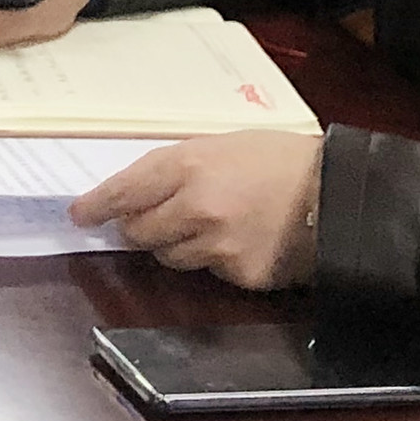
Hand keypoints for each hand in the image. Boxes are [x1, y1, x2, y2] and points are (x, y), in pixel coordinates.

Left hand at [72, 130, 324, 289]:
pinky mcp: (241, 275)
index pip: (123, 191)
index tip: (79, 215)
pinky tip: (241, 242)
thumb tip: (135, 190)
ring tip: (208, 226)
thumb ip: (177, 167)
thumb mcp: (221, 144)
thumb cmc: (280, 158)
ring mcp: (218, 247)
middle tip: (149, 221)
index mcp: (187, 166)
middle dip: (139, 228)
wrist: (340, 193)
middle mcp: (196, 208)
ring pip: (170, 258)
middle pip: (139, 232)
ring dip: (176, 246)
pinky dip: (216, 261)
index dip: (96, 206)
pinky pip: (210, 273)